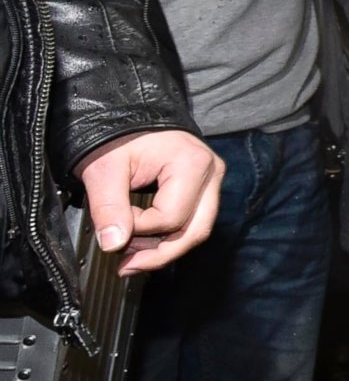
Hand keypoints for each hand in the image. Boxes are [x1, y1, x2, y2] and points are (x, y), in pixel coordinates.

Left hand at [76, 129, 222, 274]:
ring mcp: (212, 180)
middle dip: (160, 253)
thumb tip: (114, 245)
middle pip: (195, 230)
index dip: (137, 228)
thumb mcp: (104, 170)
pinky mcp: (204, 186)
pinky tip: (144, 244)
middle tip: (126, 267)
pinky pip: (193, 221)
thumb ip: (108, 207)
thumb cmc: (118, 136)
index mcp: (192, 164)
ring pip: (197, 230)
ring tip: (132, 258)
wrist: (127, 114)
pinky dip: (169, 236)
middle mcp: (211, 172)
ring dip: (164, 249)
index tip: (111, 222)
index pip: (170, 217)